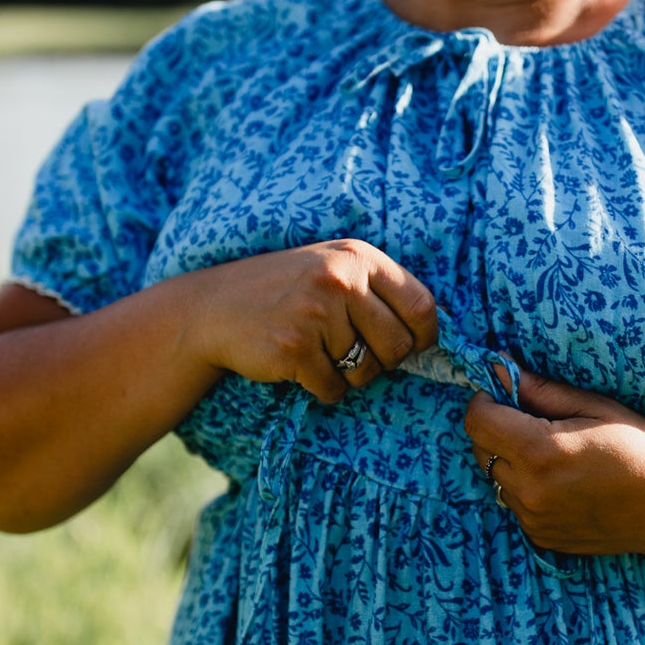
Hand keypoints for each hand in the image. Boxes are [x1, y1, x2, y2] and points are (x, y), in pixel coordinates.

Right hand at [189, 239, 438, 403]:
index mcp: (358, 256)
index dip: (423, 336)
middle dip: (382, 362)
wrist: (214, 308)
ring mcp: (316, 313)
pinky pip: (333, 388)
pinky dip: (322, 388)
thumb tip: (430, 336)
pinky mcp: (295, 347)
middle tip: (354, 354)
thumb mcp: (333, 269)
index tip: (411, 347)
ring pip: (365, 372)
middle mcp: (340, 279)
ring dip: (347, 375)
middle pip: (397, 346)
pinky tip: (299, 367)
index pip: (421, 305)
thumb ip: (377, 291)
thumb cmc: (286, 292)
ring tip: (319, 353)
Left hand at [463, 364, 644, 557]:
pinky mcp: (542, 537)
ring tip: (554, 453)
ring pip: (496, 478)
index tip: (507, 392)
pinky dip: (527, 487)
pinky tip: (563, 480)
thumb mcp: (594, 406)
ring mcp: (534, 520)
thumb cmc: (641, 446)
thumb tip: (495, 364)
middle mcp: (531, 491)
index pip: (477, 420)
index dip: (486, 399)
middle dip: (497, 428)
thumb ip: (540, 389)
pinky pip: (516, 503)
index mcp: (540, 452)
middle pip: (480, 449)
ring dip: (511, 460)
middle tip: (533, 420)